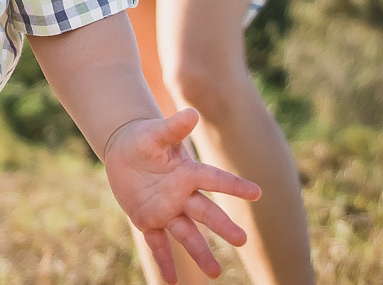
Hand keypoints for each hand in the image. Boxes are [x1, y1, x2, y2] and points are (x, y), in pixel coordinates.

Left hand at [103, 108, 260, 281]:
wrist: (125, 152)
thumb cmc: (144, 139)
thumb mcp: (155, 132)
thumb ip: (173, 127)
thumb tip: (192, 113)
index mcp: (187, 173)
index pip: (215, 180)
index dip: (234, 186)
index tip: (257, 193)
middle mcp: (181, 195)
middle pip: (205, 213)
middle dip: (222, 226)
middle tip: (242, 240)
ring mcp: (166, 211)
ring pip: (186, 234)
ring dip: (200, 253)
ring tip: (216, 274)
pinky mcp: (148, 221)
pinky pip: (157, 244)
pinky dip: (164, 262)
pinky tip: (172, 282)